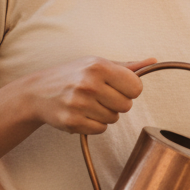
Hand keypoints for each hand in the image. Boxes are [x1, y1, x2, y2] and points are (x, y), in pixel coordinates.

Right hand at [21, 56, 157, 133]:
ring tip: (88, 104)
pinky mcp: (72, 121)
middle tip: (101, 96)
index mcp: (99, 66)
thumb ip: (127, 66)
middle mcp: (89, 84)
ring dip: (105, 114)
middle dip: (117, 103)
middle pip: (126, 105)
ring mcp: (79, 104)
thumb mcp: (97, 63)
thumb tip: (153, 60)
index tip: (118, 87)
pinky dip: (94, 124)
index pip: (136, 87)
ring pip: (113, 119)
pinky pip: (100, 129)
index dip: (129, 89)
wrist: (37, 92)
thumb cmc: (72, 75)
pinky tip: (82, 113)